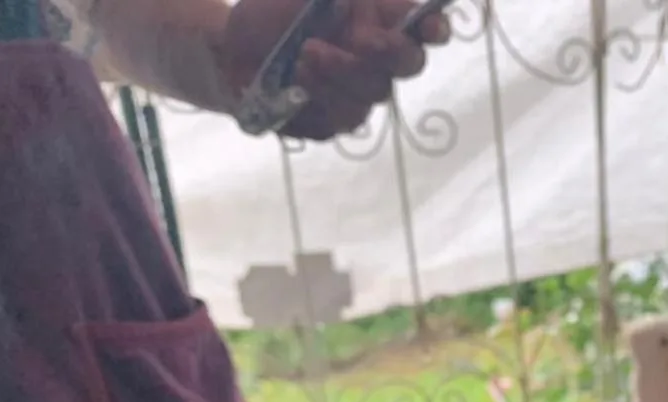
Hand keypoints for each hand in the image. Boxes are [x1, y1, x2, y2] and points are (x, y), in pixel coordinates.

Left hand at [220, 0, 450, 139]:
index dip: (434, 29)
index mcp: (378, 23)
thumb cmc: (273, 13)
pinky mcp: (333, 123)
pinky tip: (294, 84)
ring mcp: (358, 96)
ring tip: (302, 57)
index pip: (422, 29)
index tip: (430, 29)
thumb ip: (342, 1)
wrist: (233, 50)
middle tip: (359, 41)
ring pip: (373, 96)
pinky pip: (340, 119)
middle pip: (408, 65)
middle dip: (387, 53)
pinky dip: (317, 98)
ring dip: (340, 75)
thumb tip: (365, 9)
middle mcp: (377, 62)